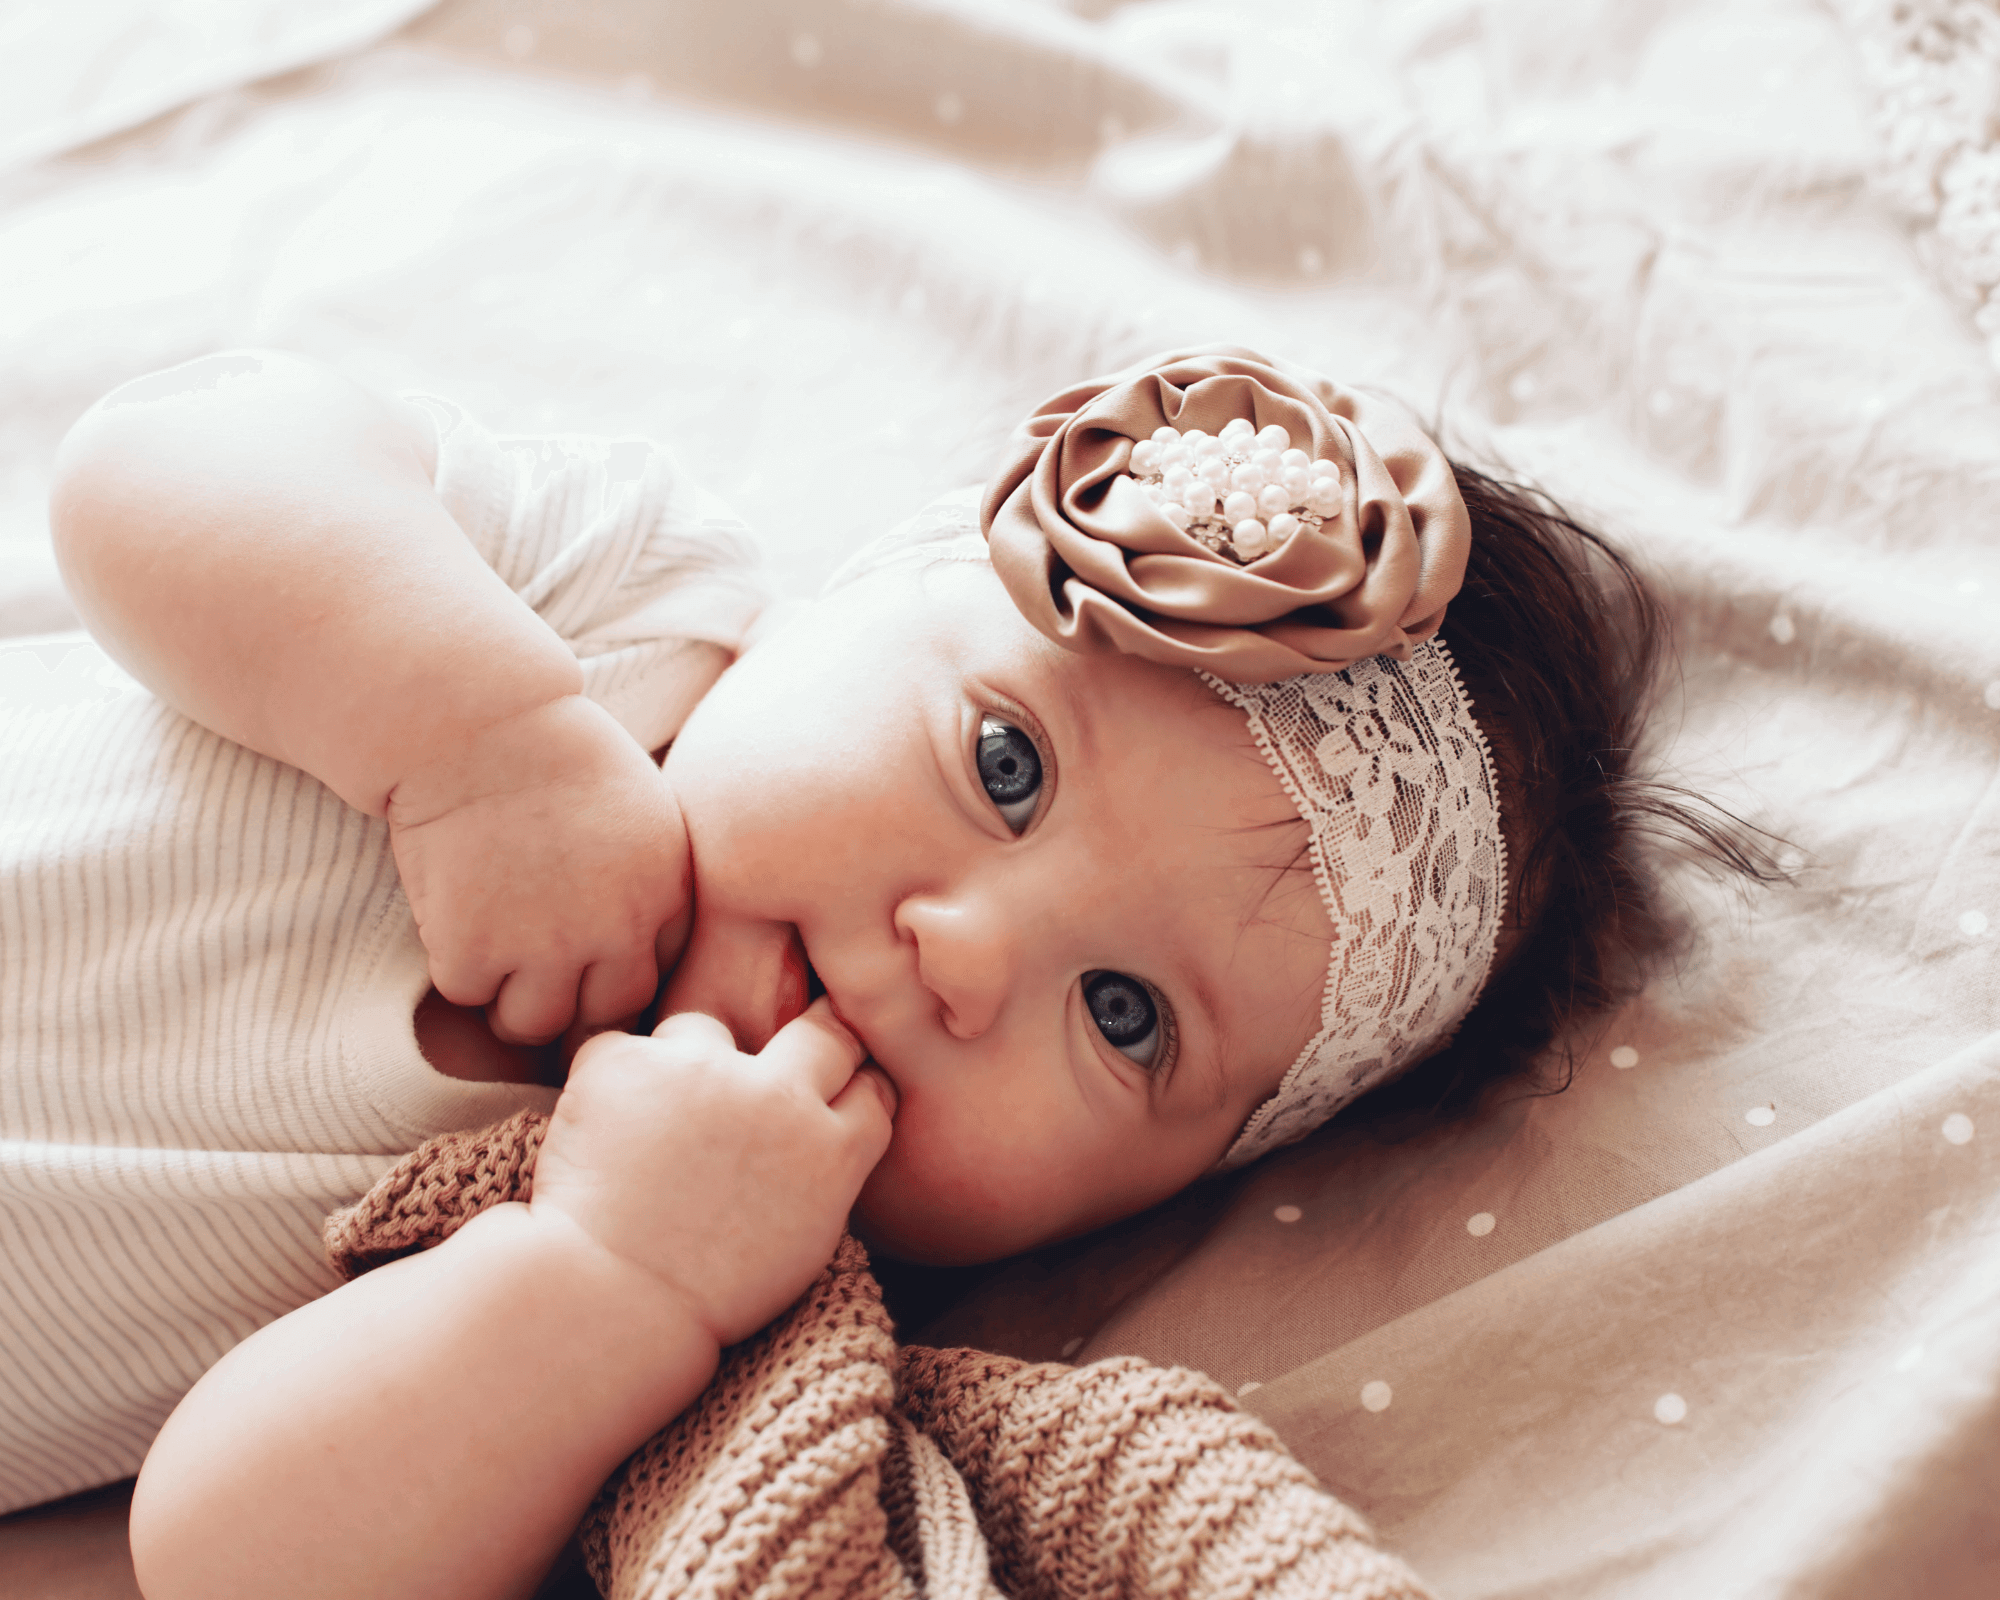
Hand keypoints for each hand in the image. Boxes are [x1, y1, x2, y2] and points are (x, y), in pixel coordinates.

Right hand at [387, 694, 691, 1044]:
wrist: (478, 719)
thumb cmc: (554, 747)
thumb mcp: (644, 806)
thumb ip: (650, 876)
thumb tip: (639, 937)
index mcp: (665, 890)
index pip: (654, 974)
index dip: (614, 968)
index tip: (585, 955)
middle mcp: (617, 928)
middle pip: (604, 1014)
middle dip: (571, 1003)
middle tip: (537, 978)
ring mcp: (546, 944)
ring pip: (534, 1023)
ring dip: (511, 1000)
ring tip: (494, 959)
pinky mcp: (474, 947)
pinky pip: (468, 991)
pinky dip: (456, 965)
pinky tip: (453, 918)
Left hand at [530, 1000, 895, 1344]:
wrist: (609, 1302)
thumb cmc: (703, 1296)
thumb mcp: (802, 1244)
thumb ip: (821, 1175)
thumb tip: (821, 1130)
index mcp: (830, 1151)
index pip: (873, 1088)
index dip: (855, 1086)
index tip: (839, 1088)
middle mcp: (778, 1096)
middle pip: (824, 1033)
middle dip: (817, 1037)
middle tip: (785, 1058)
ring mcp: (702, 1071)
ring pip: (707, 1031)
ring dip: (689, 1064)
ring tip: (654, 1129)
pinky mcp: (628, 1060)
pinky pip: (622, 1050)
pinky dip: (613, 1085)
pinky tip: (601, 1135)